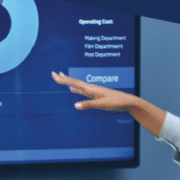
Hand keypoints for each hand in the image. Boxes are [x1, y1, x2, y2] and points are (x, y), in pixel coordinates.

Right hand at [51, 71, 166, 136]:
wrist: (126, 101)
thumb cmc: (115, 102)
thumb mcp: (101, 104)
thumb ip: (88, 105)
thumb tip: (75, 105)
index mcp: (91, 88)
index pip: (74, 82)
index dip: (63, 79)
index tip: (54, 75)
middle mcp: (91, 88)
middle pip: (74, 82)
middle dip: (63, 78)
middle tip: (53, 74)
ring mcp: (93, 91)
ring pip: (77, 85)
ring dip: (68, 82)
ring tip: (61, 78)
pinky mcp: (95, 95)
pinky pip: (82, 91)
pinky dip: (76, 89)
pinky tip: (73, 89)